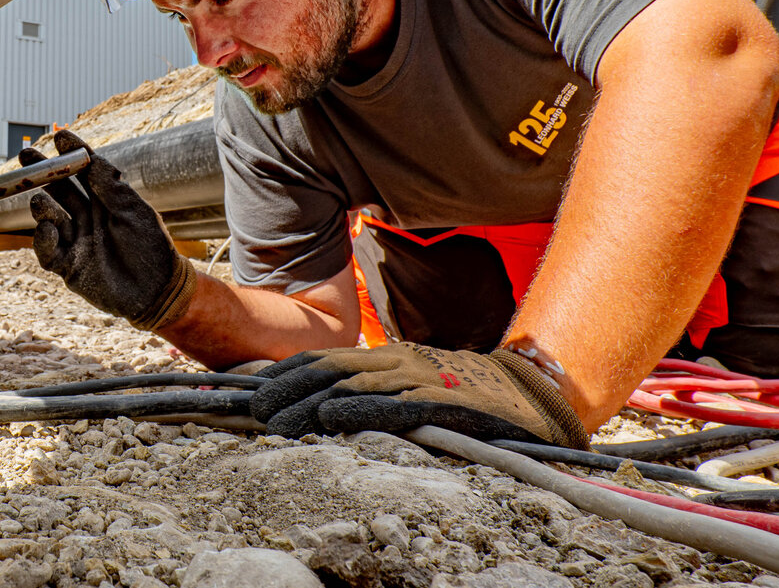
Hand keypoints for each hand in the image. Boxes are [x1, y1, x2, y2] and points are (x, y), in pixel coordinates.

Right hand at [19, 130, 194, 330]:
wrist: (157, 293)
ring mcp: (77, 241)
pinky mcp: (69, 266)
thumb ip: (111, 187)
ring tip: (39, 200)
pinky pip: (48, 251)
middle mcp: (88, 218)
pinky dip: (42, 239)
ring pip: (50, 218)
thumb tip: (91, 158)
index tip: (59, 136)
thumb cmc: (152, 249)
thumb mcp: (134, 212)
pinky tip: (47, 230)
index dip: (71, 154)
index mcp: (107, 201)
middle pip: (60, 190)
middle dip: (42, 173)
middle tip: (26, 155)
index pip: (84, 173)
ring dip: (42, 206)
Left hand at [247, 342, 588, 447]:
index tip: (255, 392)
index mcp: (385, 355)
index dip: (286, 373)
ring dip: (309, 403)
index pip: (324, 357)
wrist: (523, 395)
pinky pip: (394, 404)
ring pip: (352, 384)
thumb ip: (371, 390)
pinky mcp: (440, 401)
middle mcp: (396, 360)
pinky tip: (332, 416)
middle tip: (256, 413)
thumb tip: (323, 407)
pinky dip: (360, 408)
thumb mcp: (408, 385)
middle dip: (287, 390)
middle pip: (328, 369)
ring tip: (277, 423)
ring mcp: (417, 378)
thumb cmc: (459, 393)